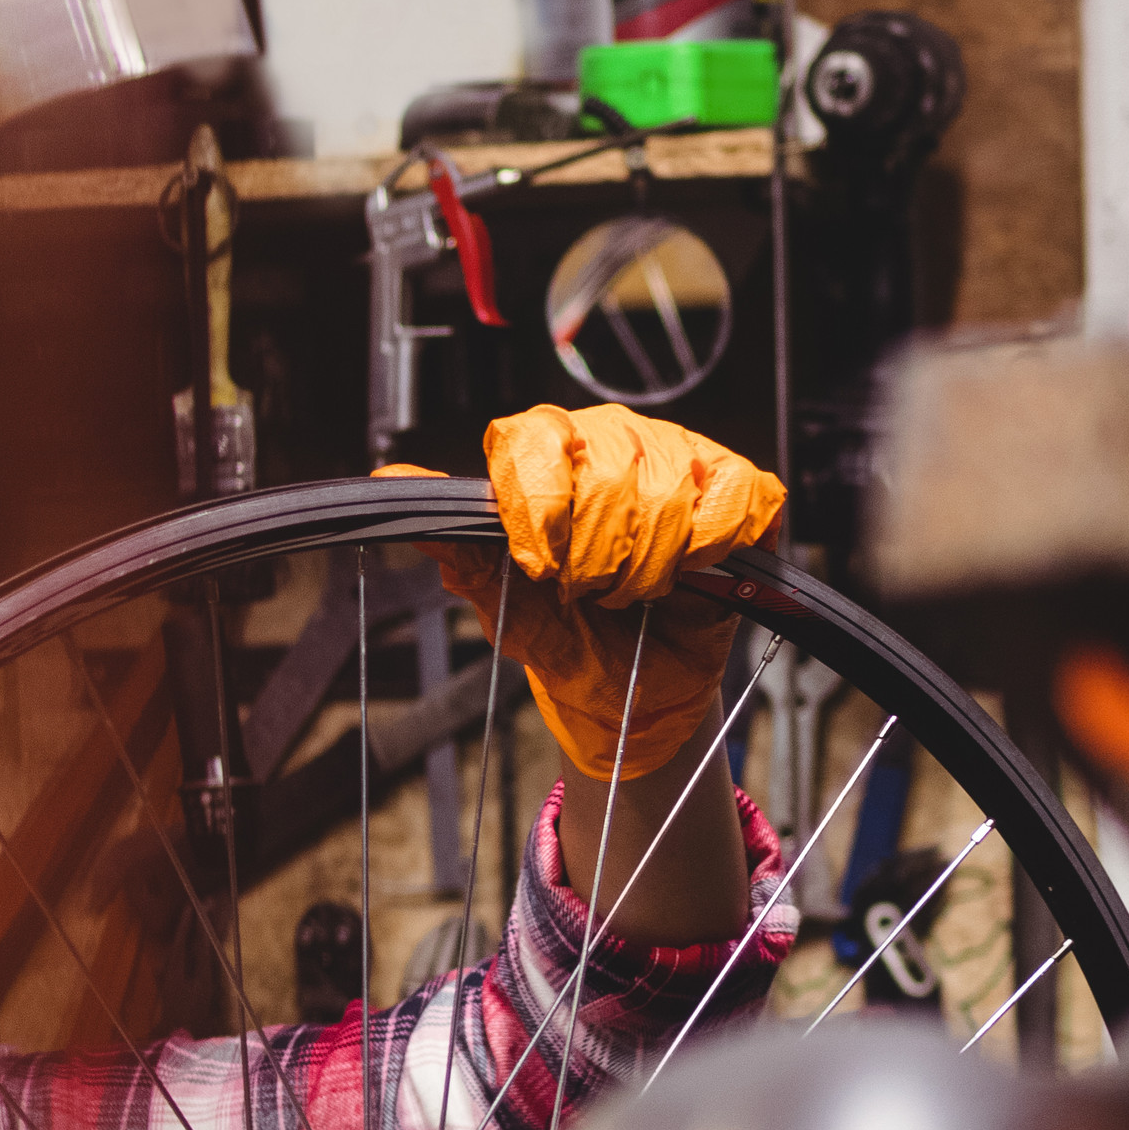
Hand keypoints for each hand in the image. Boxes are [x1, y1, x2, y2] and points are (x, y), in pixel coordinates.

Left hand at [417, 406, 786, 783]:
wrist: (631, 694)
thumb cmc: (566, 636)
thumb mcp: (502, 602)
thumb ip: (457, 544)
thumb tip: (389, 483)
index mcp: (550, 451)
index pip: (536, 435)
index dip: (540, 507)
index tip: (541, 566)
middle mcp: (615, 437)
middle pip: (609, 468)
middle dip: (597, 555)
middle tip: (591, 593)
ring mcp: (682, 454)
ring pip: (670, 488)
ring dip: (650, 565)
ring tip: (636, 592)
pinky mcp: (739, 488)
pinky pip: (735, 497)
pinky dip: (712, 548)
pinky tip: (694, 572)